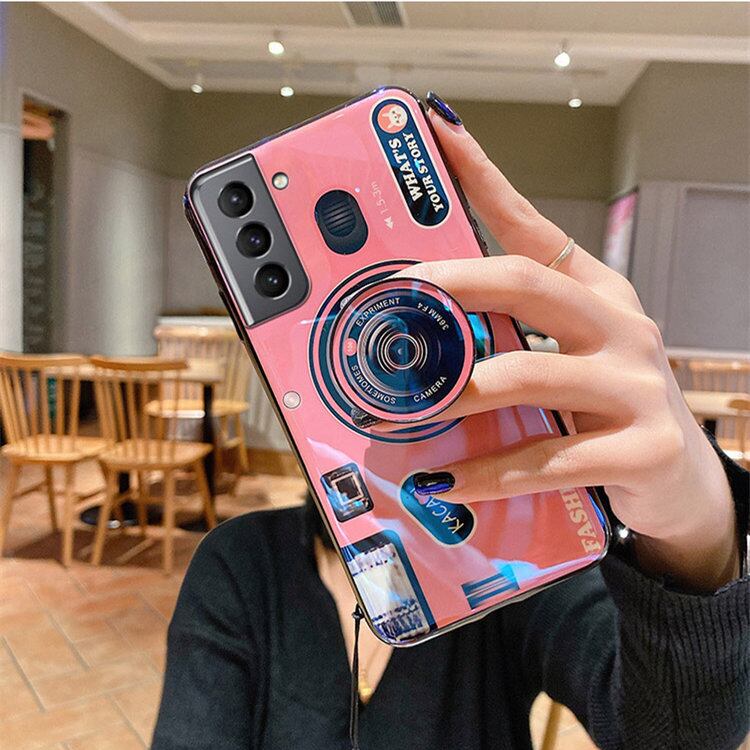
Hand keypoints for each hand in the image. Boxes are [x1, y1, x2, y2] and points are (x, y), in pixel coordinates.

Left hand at [372, 109, 738, 590]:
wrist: (679, 479)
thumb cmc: (606, 408)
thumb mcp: (567, 357)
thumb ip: (510, 338)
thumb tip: (420, 332)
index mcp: (597, 294)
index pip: (533, 226)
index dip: (484, 179)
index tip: (439, 132)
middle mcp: (620, 327)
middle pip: (527, 284)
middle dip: (454, 283)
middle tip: (399, 291)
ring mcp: (636, 387)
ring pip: (527, 375)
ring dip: (456, 393)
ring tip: (406, 410)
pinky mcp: (641, 450)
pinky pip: (546, 460)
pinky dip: (486, 473)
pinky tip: (444, 482)